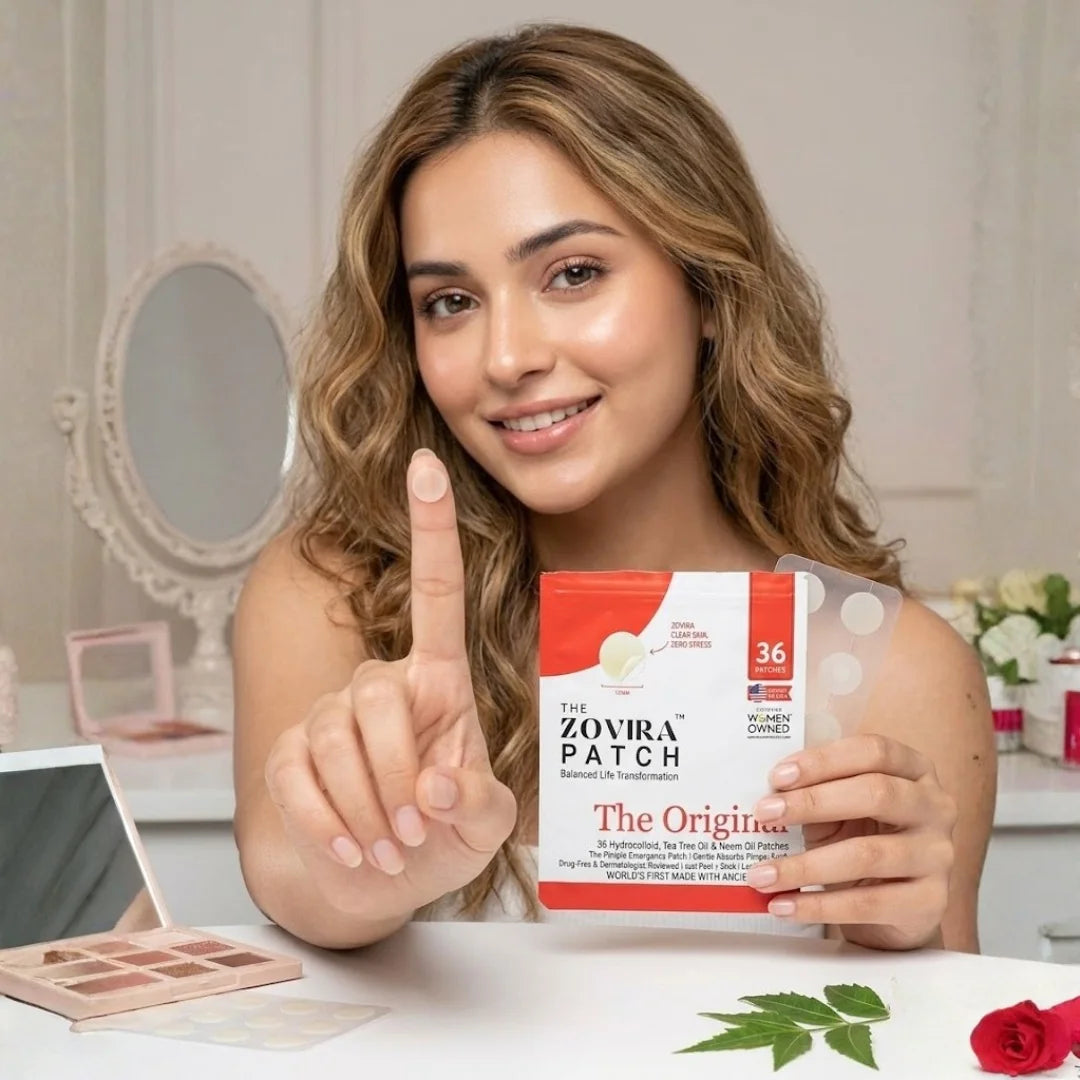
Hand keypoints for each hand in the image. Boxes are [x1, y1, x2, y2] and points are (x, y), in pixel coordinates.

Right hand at [262, 448, 515, 920]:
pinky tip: (349, 852)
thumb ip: (477, 804)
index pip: (437, 593)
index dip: (431, 529)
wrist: (379, 882)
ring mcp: (330, 716)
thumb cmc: (442, 835)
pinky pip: (297, 778)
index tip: (428, 464)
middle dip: (395, 774)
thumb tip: (436, 785)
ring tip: (390, 850)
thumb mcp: (485, 824)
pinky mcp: (291, 754)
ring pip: (334, 740)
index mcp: (440, 682)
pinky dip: (326, 825)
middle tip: (413, 833)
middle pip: (375, 698)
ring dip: (365, 809)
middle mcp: (383, 686)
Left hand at [745, 734, 957, 949]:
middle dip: (812, 803)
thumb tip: (764, 794)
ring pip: (868, 854)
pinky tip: (784, 906)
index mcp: (914, 769)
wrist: (896, 906)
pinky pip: (867, 903)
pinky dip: (818, 906)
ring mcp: (938, 855)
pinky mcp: (931, 902)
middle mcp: (935, 807)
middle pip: (876, 793)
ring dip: (805, 865)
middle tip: (763, 814)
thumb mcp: (840, 808)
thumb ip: (814, 792)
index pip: (873, 750)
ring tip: (761, 874)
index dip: (823, 760)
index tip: (777, 776)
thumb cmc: (862, 839)